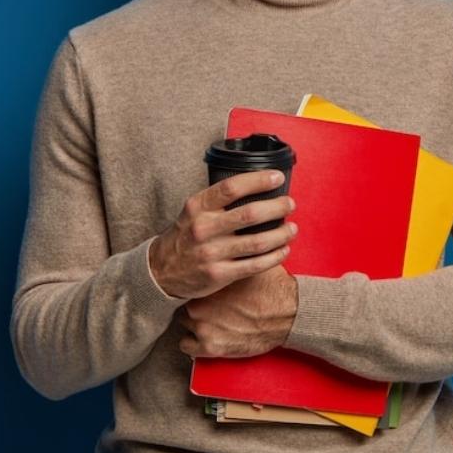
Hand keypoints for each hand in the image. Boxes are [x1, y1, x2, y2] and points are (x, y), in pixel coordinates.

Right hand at [148, 170, 297, 299]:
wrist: (159, 271)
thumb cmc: (185, 235)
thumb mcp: (193, 211)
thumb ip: (218, 200)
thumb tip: (258, 186)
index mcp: (197, 207)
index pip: (231, 188)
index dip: (258, 180)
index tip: (277, 178)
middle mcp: (203, 229)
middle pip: (250, 214)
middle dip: (277, 207)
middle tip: (290, 204)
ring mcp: (211, 253)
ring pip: (257, 242)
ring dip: (281, 234)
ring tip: (292, 229)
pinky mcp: (219, 275)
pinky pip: (255, 265)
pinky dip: (275, 257)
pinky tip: (284, 250)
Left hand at [176, 265, 297, 357]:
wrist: (289, 314)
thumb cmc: (273, 289)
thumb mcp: (255, 260)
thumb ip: (238, 253)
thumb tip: (237, 235)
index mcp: (208, 281)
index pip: (192, 282)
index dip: (202, 285)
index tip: (209, 290)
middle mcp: (200, 304)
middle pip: (188, 302)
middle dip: (200, 303)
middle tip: (215, 305)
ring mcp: (203, 327)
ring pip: (185, 323)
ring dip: (196, 322)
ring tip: (213, 320)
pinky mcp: (210, 347)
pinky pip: (185, 345)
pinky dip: (194, 342)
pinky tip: (207, 335)